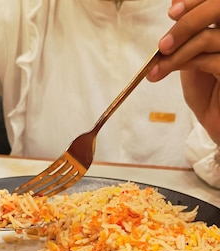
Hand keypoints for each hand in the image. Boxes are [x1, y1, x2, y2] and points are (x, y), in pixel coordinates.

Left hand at [147, 0, 219, 144]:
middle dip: (186, 24)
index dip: (194, 2)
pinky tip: (163, 73)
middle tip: (163, 44)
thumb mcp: (190, 55)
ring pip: (206, 38)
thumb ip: (186, 33)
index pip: (215, 1)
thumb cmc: (206, 89)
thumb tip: (174, 4)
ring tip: (156, 67)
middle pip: (216, 9)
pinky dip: (181, 64)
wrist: (215, 119)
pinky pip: (208, 60)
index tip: (172, 12)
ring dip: (175, 53)